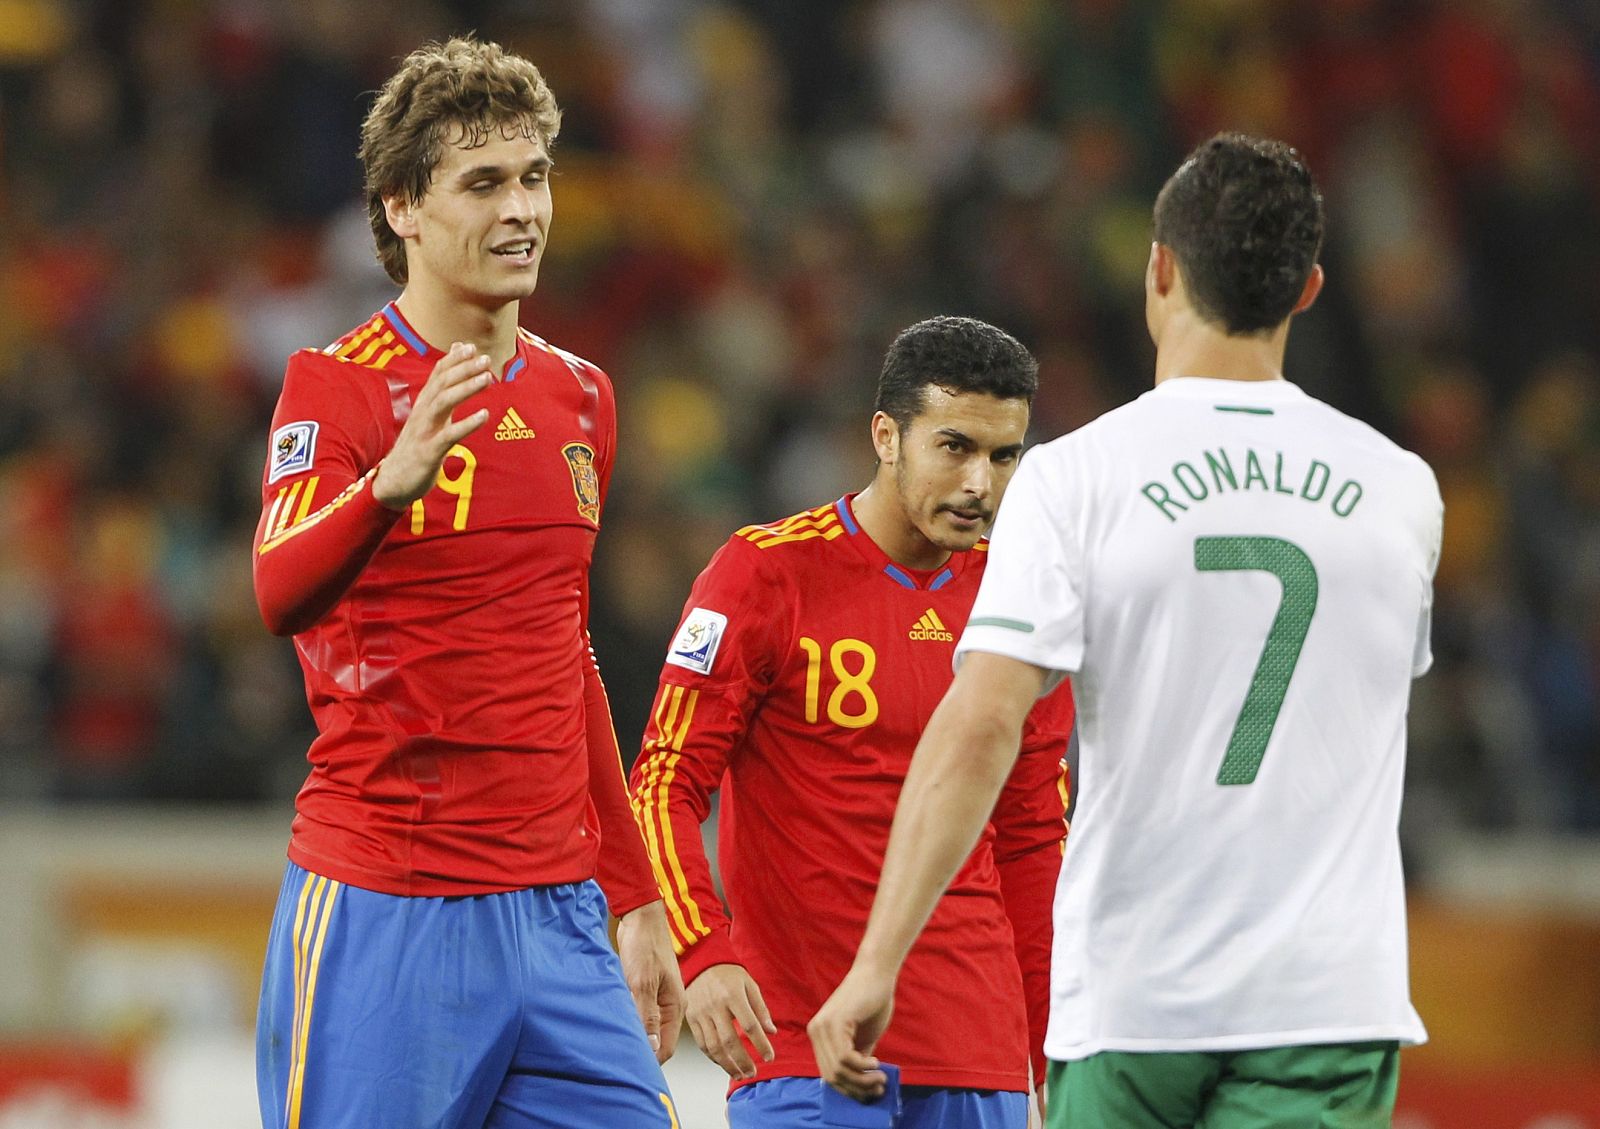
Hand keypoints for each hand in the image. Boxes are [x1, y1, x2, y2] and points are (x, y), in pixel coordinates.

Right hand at [372, 342, 492, 508]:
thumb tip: (445, 379)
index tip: (472, 346)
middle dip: (463, 368)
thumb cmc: (416, 447)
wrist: (393, 482)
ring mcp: (424, 431)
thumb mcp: (428, 418)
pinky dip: (467, 424)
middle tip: (485, 358)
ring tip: (488, 378)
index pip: (438, 374)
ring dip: (466, 388)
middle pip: (442, 383)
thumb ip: (441, 394)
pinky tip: (485, 416)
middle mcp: (422, 413)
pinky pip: (449, 435)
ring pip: (444, 402)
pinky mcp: (429, 451)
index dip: (454, 359)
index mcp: (423, 405)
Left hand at [616, 902, 684, 1062]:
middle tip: (619, 1059)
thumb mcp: (643, 983)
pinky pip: (638, 1013)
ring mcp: (656, 997)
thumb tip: (652, 1048)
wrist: (640, 917)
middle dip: (642, 1052)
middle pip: (657, 1040)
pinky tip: (615, 1022)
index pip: (666, 1047)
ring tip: (614, 1043)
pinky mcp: (644, 989)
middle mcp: (668, 1005)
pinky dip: (628, 1020)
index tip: (633, 1070)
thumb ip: (648, 1016)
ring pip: (646, 1027)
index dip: (652, 1061)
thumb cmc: (645, 945)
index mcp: (675, 1005)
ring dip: (634, 1035)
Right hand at [686, 963, 776, 1079]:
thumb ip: (761, 1008)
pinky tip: (724, 1063)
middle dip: (743, 1061)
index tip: (770, 1056)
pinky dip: (714, 1058)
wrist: (701, 963)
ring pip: (714, 1047)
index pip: (749, 1025)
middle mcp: (715, 1006)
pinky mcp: (691, 1019)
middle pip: (730, 1041)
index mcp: (733, 995)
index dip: (761, 1044)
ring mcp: (701, 1013)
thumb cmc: (728, 974)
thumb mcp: (749, 984)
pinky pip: (702, 1044)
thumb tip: (771, 1031)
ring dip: (728, 1065)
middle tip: (753, 1073)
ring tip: (740, 1074)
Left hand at [806, 965, 895, 1101]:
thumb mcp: (864, 1038)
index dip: (849, 1089)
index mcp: (819, 1036)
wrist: (877, 973)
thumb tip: (862, 1088)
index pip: (828, 1074)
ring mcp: (822, 1027)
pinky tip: (875, 1063)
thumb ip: (858, 1059)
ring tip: (881, 1078)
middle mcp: (815, 1031)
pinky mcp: (835, 1022)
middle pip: (832, 1077)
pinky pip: (845, 1058)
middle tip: (880, 1088)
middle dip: (857, 1089)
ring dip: (863, 1081)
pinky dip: (862, 1067)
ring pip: (838, 1070)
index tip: (870, 1094)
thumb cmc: (872, 1002)